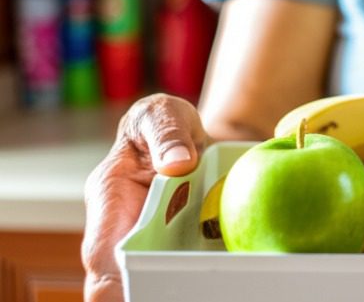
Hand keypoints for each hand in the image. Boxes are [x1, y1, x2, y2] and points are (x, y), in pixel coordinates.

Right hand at [82, 94, 210, 301]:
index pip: (101, 254)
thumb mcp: (164, 114)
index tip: (134, 292)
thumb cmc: (165, 122)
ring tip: (208, 295)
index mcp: (109, 200)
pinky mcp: (176, 249)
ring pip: (155, 284)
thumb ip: (167, 134)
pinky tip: (227, 281)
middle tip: (186, 289)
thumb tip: (178, 163)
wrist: (191, 133)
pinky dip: (199, 280)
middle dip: (149, 291)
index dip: (113, 284)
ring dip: (177, 287)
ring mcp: (151, 244)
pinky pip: (184, 273)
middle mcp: (123, 232)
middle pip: (125, 283)